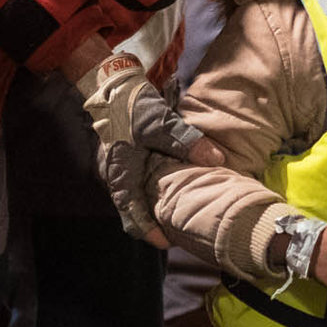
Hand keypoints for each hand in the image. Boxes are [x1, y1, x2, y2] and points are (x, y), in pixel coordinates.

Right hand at [78, 51, 225, 245]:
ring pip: (133, 196)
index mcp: (121, 173)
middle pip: (132, 209)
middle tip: (177, 229)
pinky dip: (149, 190)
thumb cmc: (131, 105)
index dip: (148, 231)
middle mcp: (114, 176)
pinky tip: (167, 187)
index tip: (167, 243)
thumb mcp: (161, 122)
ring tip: (175, 210)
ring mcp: (115, 168)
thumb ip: (187, 142)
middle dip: (153, 221)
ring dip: (151, 205)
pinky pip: (134, 182)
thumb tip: (217, 160)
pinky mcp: (121, 158)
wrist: (109, 83)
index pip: (131, 214)